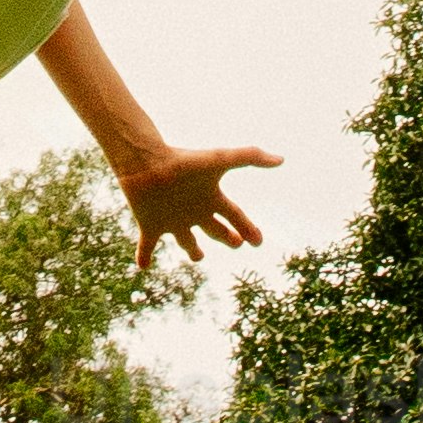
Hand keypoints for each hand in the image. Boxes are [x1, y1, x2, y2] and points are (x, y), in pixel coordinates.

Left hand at [114, 144, 277, 275]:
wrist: (147, 162)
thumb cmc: (184, 161)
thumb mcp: (221, 160)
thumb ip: (250, 157)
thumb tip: (280, 159)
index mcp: (210, 198)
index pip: (234, 216)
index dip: (247, 228)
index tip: (258, 242)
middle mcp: (192, 210)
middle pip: (214, 228)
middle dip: (227, 237)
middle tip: (237, 243)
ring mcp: (171, 218)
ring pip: (184, 239)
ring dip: (191, 249)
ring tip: (198, 258)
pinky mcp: (150, 225)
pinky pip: (148, 245)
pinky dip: (145, 255)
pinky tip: (142, 266)